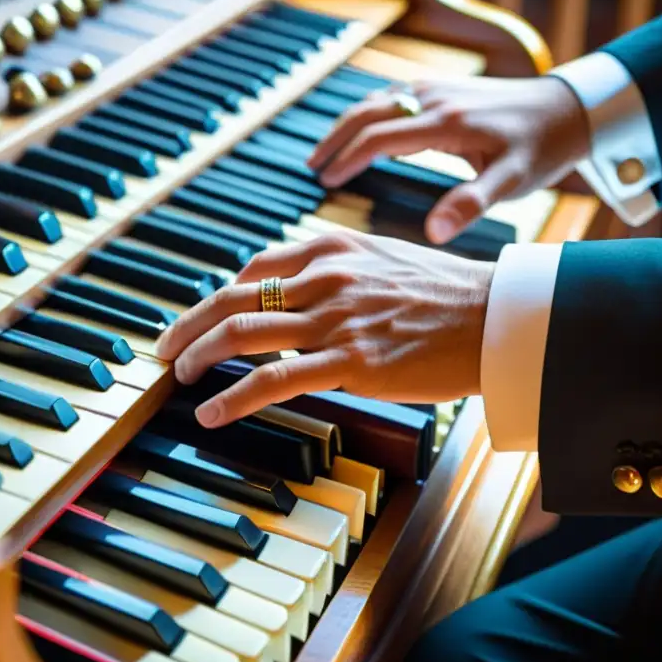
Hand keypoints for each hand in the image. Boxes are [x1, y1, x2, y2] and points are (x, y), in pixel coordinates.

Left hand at [154, 232, 494, 427]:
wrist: (496, 316)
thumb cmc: (446, 293)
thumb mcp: (384, 260)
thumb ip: (337, 269)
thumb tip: (297, 292)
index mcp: (332, 248)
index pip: (255, 268)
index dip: (218, 295)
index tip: (201, 317)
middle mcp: (325, 277)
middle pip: (233, 298)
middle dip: (188, 325)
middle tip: (165, 348)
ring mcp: (335, 319)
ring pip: (242, 334)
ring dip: (198, 356)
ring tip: (177, 377)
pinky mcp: (350, 361)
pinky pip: (274, 378)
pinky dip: (233, 397)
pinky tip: (211, 413)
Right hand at [308, 75, 589, 243]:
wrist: (568, 108)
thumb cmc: (540, 148)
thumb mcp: (512, 181)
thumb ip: (471, 203)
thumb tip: (433, 232)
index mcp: (445, 123)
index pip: (378, 137)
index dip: (347, 159)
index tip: (325, 180)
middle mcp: (434, 99)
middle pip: (367, 113)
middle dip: (335, 139)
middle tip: (313, 166)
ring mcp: (436, 88)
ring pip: (376, 101)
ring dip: (346, 124)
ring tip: (326, 151)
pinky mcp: (441, 87)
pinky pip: (392, 96)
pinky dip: (367, 114)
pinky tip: (361, 131)